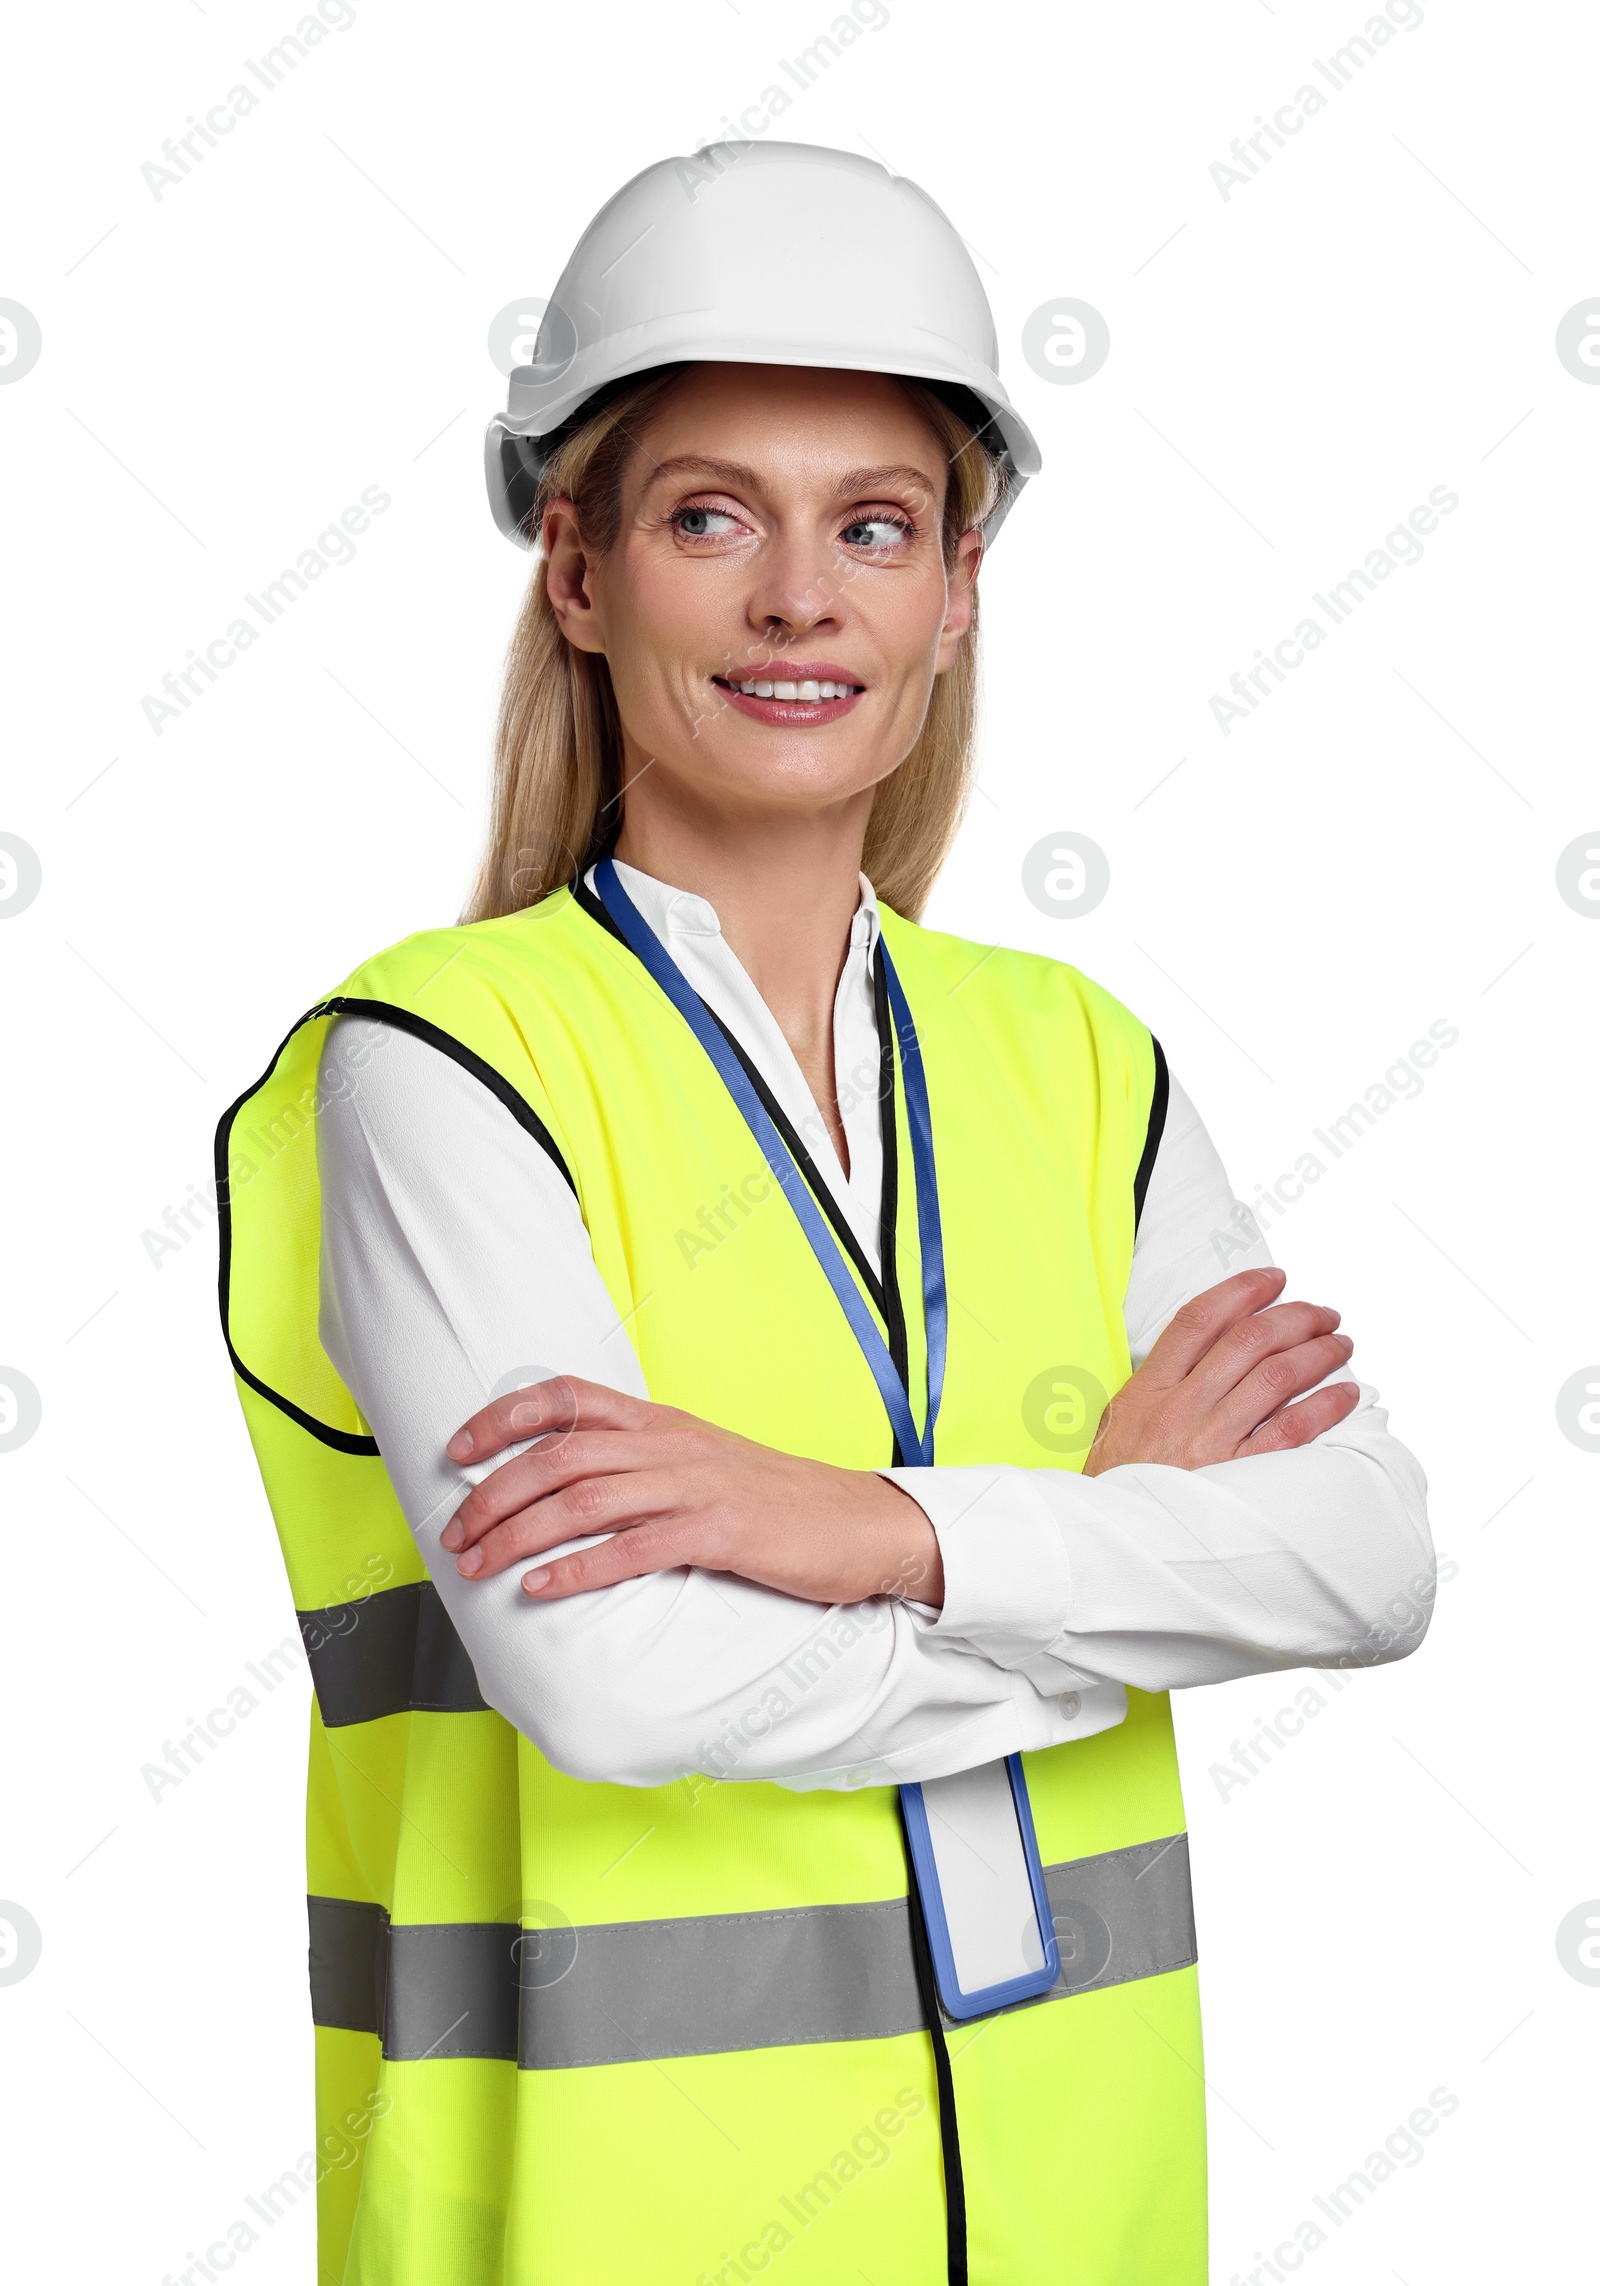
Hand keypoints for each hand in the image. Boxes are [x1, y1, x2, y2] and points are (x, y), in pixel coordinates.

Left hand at [438, 1376, 944, 1607]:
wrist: (863, 1524)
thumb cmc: (777, 1503)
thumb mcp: (702, 1464)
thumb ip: (641, 1467)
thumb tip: (566, 1490)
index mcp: (662, 1423)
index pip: (567, 1398)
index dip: (503, 1418)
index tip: (457, 1450)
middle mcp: (671, 1445)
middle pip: (559, 1455)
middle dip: (493, 1494)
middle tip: (455, 1535)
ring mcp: (697, 1485)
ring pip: (585, 1500)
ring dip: (520, 1534)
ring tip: (480, 1565)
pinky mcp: (722, 1531)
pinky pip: (635, 1548)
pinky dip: (580, 1569)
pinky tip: (543, 1589)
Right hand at [1082, 1266, 1357, 1475]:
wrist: (1113, 1545)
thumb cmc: (1118, 1487)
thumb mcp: (1117, 1426)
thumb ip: (1154, 1388)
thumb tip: (1197, 1355)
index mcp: (1148, 1389)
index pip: (1199, 1319)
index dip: (1241, 1290)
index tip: (1273, 1279)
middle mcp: (1181, 1407)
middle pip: (1248, 1339)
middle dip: (1295, 1316)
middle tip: (1322, 1314)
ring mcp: (1210, 1441)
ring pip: (1276, 1376)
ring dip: (1318, 1352)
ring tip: (1340, 1344)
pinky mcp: (1238, 1476)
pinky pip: (1292, 1429)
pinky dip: (1324, 1405)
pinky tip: (1344, 1393)